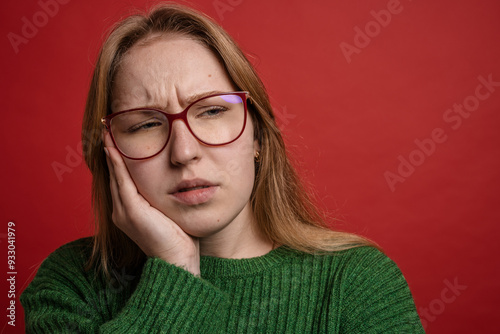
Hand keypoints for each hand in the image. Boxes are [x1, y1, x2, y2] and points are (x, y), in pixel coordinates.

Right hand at [103, 132, 199, 275]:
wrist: (177, 261)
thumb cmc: (179, 239)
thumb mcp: (169, 212)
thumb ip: (165, 197)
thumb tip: (177, 181)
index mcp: (130, 212)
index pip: (122, 180)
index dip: (118, 160)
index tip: (116, 140)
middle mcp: (121, 211)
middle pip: (114, 175)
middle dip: (110, 152)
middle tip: (107, 129)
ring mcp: (123, 211)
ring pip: (115, 176)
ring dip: (110, 153)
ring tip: (107, 133)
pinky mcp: (131, 211)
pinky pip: (122, 182)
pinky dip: (116, 164)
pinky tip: (113, 148)